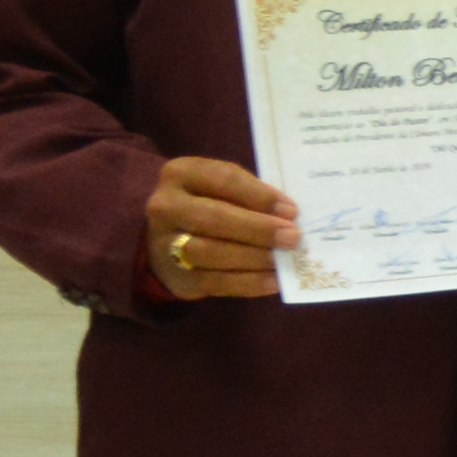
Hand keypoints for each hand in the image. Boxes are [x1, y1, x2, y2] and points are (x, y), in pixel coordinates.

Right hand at [141, 151, 296, 301]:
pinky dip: (248, 282)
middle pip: (214, 218)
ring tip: (283, 259)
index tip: (291, 211)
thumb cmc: (210, 205)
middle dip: (258, 229)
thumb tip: (288, 215)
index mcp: (181, 173)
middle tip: (292, 237)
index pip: (224, 180)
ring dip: (253, 257)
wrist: (169, 240)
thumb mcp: (225, 188)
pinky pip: (214, 282)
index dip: (260, 196)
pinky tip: (273, 281)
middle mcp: (165, 206)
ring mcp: (164, 244)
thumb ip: (252, 195)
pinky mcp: (176, 276)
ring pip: (211, 252)